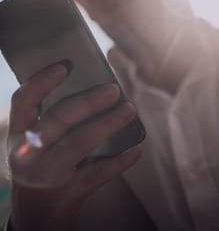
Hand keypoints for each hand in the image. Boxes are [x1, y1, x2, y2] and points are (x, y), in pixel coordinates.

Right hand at [8, 64, 140, 230]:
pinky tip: (136, 148)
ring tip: (129, 109)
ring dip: (107, 124)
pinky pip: (97, 173)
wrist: (36, 218)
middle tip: (113, 90)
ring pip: (79, 143)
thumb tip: (93, 87)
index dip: (42, 82)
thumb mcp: (35, 143)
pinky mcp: (67, 193)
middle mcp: (28, 153)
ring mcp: (46, 175)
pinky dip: (119, 161)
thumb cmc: (40, 166)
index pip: (24, 101)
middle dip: (88, 101)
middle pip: (58, 118)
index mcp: (19, 134)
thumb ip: (54, 118)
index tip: (65, 66)